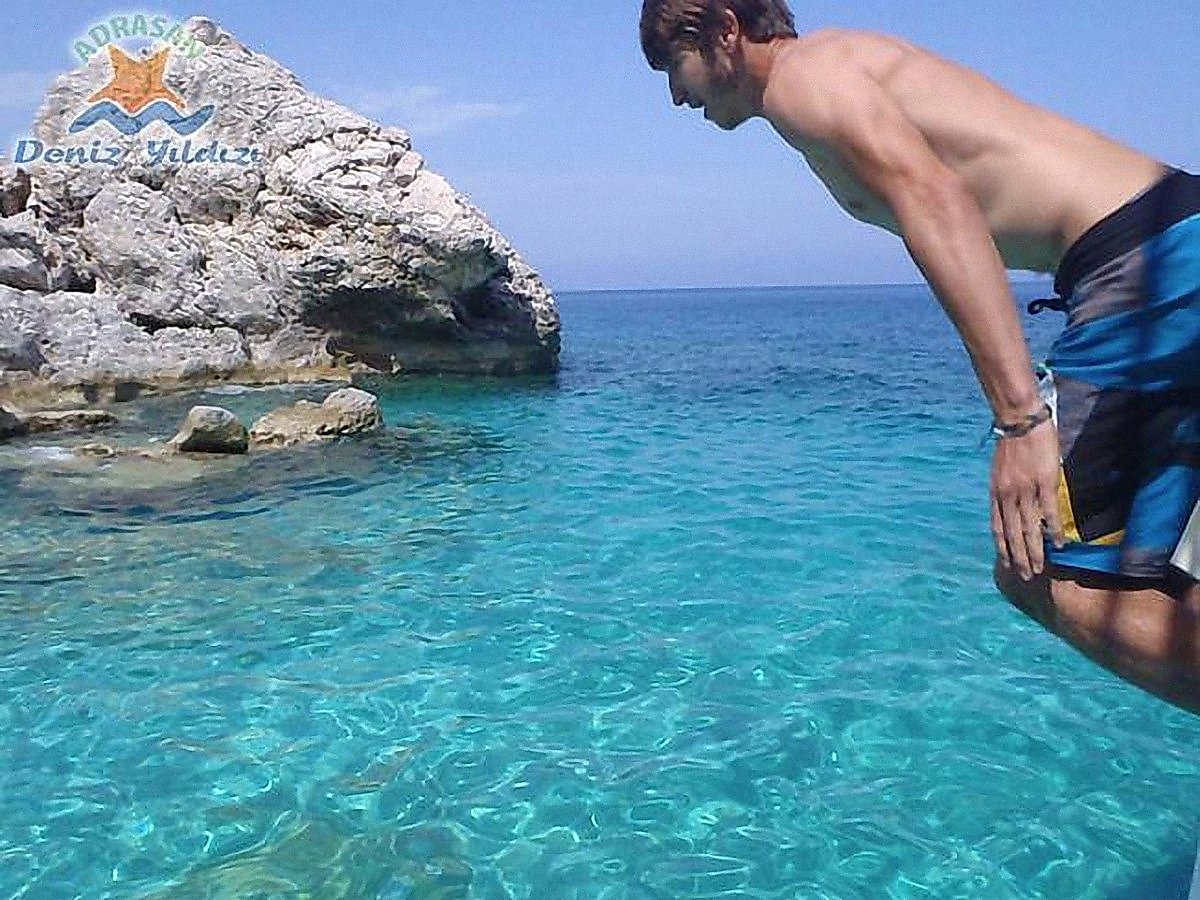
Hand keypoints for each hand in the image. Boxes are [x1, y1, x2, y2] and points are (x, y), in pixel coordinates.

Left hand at [990, 420, 1065, 580]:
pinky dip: (1053, 530)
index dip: (1002, 547)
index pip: (997, 527)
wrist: (1020, 420)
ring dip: (1034, 551)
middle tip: (1025, 576)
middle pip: (1012, 534)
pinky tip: (1058, 544)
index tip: (1006, 564)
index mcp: (996, 493)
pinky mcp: (1044, 483)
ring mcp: (1025, 490)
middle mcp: (1007, 496)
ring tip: (1039, 568)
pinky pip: (1049, 512)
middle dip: (1018, 557)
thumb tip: (1010, 505)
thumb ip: (1004, 490)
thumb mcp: (1000, 470)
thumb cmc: (1012, 444)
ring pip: (1029, 528)